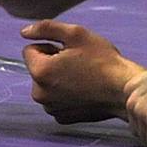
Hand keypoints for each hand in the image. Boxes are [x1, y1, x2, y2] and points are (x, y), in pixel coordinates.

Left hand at [22, 20, 143, 124]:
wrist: (122, 90)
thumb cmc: (102, 60)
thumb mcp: (76, 34)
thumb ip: (46, 28)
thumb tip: (24, 32)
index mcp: (40, 72)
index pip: (30, 50)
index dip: (50, 45)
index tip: (69, 50)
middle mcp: (40, 94)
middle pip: (38, 69)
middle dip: (53, 63)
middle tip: (78, 62)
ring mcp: (51, 108)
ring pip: (47, 84)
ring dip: (59, 78)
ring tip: (83, 76)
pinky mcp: (62, 117)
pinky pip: (56, 99)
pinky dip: (66, 93)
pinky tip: (84, 89)